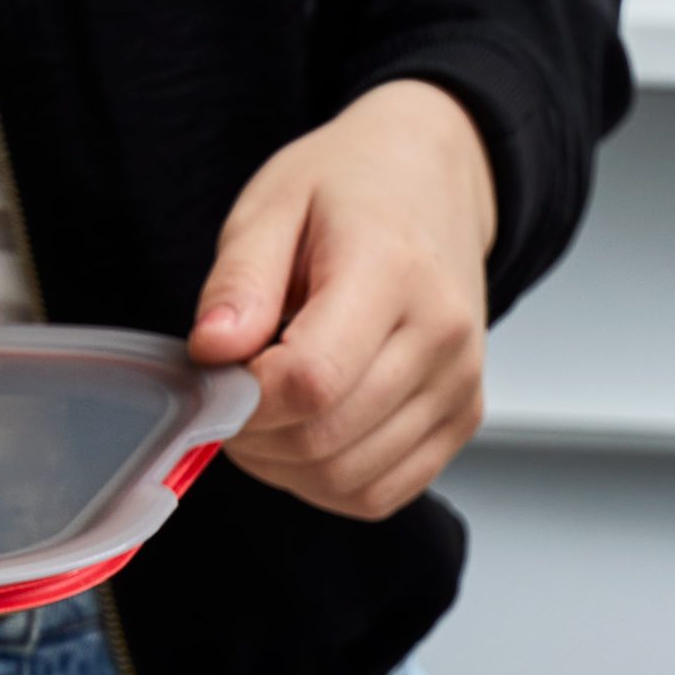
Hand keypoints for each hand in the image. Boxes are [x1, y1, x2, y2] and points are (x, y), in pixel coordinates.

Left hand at [189, 78, 496, 518]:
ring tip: (267, 408)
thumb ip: (239, 281)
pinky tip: (307, 432)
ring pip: (349, 479)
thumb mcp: (273, 204)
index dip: (244, 400)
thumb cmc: (353, 189)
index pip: (311, 381)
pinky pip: (380, 492)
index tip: (218, 374)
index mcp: (393, 271)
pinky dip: (326, 481)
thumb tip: (212, 352)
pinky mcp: (461, 419)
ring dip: (285, 465)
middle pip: (326, 439)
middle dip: (254, 437)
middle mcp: (442, 336)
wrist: (435, 183)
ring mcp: (459, 385)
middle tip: (230, 395)